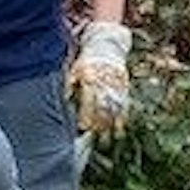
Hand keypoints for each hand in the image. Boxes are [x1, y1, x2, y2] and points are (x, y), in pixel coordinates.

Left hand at [66, 21, 131, 136]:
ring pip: (114, 110)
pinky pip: (124, 107)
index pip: (88, 101)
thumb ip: (69, 85)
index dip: (86, 115)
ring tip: (107, 141)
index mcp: (90, 79)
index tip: (82, 128)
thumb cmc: (86, 62)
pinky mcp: (124, 89)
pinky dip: (122, 120)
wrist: (106, 47)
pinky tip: (119, 131)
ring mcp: (116, 87)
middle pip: (102, 108)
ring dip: (111, 127)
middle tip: (96, 141)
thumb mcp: (74, 70)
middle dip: (99, 126)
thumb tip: (64, 99)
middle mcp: (104, 84)